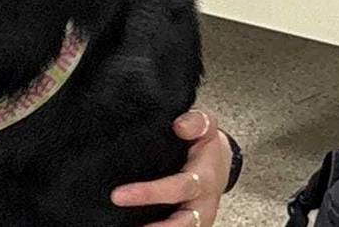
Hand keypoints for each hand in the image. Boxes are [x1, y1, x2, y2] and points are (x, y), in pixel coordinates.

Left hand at [111, 109, 232, 226]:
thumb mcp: (206, 127)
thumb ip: (196, 122)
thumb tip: (180, 126)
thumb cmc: (205, 144)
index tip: (118, 195)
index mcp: (204, 179)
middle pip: (182, 222)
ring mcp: (196, 218)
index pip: (178, 188)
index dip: (149, 193)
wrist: (221, 162)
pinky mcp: (189, 224)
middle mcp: (202, 204)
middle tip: (121, 214)